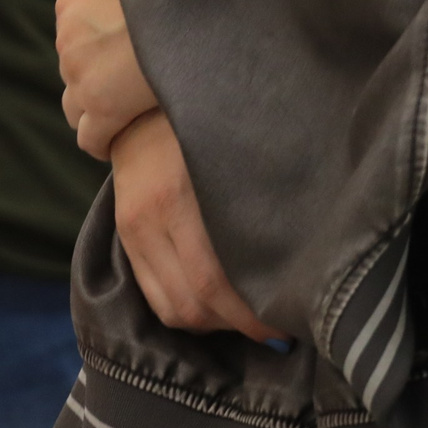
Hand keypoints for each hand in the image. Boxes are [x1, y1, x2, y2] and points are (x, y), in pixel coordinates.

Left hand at [56, 0, 159, 159]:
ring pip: (77, 111)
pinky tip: (132, 139)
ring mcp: (79, 72)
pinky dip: (106, 142)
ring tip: (138, 118)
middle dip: (100, 87)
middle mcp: (67, 38)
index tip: (130, 65)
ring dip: (102, 115)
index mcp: (70, 3)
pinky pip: (91, 138)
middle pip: (73, 79)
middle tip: (140, 92)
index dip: (101, 60)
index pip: (74, 46)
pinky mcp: (101, 105)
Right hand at [110, 110, 281, 340]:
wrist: (145, 100)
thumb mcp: (243, 156)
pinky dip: (187, 310)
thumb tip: (303, 265)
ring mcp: (131, 230)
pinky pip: (153, 296)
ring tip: (246, 315)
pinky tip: (215, 303)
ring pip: (170, 309)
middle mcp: (149, 219)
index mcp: (180, 197)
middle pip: (191, 305)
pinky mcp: (124, 235)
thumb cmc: (210, 124)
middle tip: (275, 325)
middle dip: (237, 326)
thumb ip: (264, 206)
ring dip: (212, 324)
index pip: (212, 283)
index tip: (289, 325)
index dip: (252, 317)